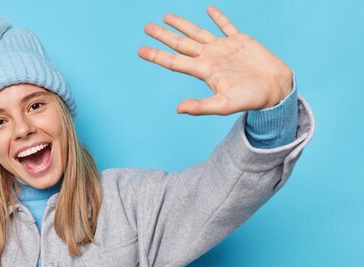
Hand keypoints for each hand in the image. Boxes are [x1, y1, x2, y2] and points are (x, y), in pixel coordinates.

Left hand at [138, 5, 292, 115]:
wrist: (275, 89)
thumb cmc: (250, 99)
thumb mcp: (223, 105)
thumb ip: (200, 107)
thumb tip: (178, 109)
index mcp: (204, 70)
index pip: (175, 61)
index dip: (157, 55)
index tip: (140, 50)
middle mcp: (210, 57)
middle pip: (181, 43)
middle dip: (163, 35)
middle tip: (147, 27)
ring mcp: (223, 48)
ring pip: (198, 32)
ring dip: (182, 24)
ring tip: (167, 16)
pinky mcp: (240, 41)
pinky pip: (226, 25)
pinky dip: (217, 17)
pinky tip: (208, 9)